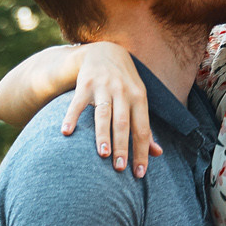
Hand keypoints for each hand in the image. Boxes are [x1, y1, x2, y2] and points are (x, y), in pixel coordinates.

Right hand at [57, 42, 158, 175]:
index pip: (142, 129)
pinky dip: (71, 117)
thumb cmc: (124, 84)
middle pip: (123, 123)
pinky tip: (66, 132)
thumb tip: (158, 154)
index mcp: (139, 98)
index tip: (139, 174)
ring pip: (103, 115)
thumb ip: (145, 128)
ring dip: (103, 135)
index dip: (141, 152)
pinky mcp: (84, 84)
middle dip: (122, 146)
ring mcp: (103, 87)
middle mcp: (122, 92)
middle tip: (119, 168)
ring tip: (103, 154)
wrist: (104, 52)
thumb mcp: (138, 101)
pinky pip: (77, 104)